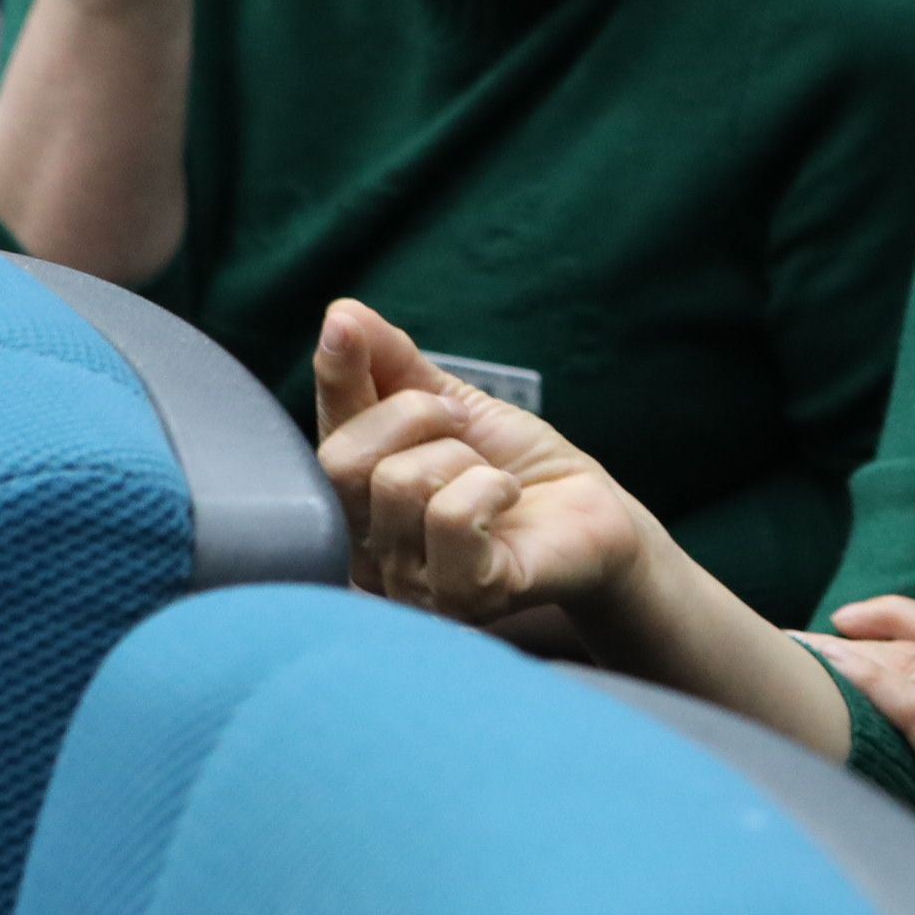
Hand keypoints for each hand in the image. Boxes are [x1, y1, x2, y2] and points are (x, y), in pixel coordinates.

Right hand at [310, 299, 654, 622]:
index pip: (320, 437)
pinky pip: (451, 517)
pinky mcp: (465, 598)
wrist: (594, 514)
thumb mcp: (450, 401)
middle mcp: (366, 557)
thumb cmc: (515, 465)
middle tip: (463, 425)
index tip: (349, 327)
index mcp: (352, 508)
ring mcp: (411, 588)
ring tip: (492, 477)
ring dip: (464, 458)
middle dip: (414, 415)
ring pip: (402, 485)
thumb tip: (339, 316)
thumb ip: (389, 363)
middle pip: (345, 465)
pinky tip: (509, 498)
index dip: (336, 374)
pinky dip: (490, 487)